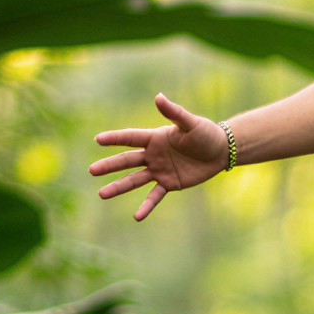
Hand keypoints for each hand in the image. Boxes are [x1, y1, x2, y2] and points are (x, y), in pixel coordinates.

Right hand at [89, 92, 227, 220]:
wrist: (220, 151)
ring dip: (118, 187)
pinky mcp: (169, 183)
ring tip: (101, 194)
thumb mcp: (190, 123)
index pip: (130, 138)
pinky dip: (146, 206)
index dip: (115, 139)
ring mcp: (159, 170)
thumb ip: (173, 112)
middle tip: (92, 170)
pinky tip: (137, 217)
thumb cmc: (205, 133)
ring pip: (134, 179)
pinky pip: (155, 196)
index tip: (98, 140)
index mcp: (154, 138)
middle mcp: (152, 155)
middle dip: (110, 166)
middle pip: (127, 160)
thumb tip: (158, 97)